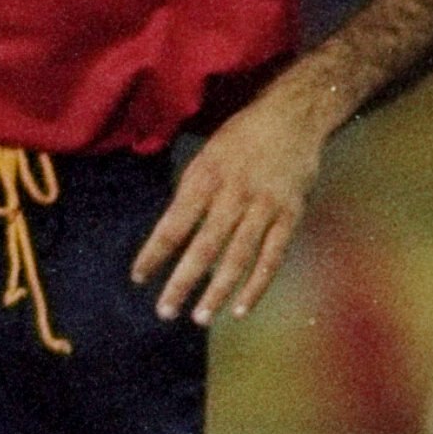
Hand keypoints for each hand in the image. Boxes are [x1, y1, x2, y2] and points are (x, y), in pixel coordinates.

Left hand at [132, 79, 328, 325]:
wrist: (294, 116)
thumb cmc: (241, 137)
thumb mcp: (207, 155)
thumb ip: (191, 193)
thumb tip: (169, 236)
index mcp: (205, 176)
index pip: (174, 223)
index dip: (154, 253)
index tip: (138, 277)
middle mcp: (234, 193)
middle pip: (205, 246)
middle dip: (183, 281)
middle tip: (165, 310)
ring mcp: (265, 207)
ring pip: (238, 256)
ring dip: (218, 291)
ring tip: (200, 317)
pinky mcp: (290, 216)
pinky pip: (272, 257)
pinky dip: (257, 285)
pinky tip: (241, 308)